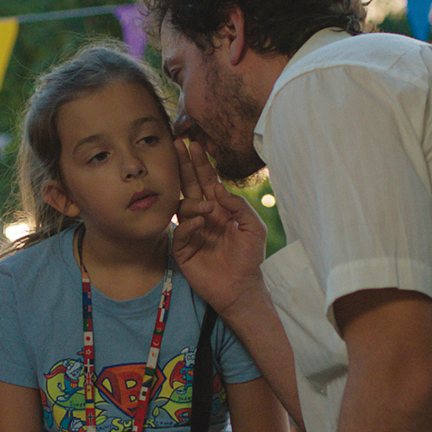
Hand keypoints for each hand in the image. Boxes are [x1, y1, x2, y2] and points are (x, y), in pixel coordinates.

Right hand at [172, 138, 269, 312]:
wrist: (241, 287)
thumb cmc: (250, 258)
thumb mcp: (253, 227)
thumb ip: (239, 205)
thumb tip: (219, 188)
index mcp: (219, 209)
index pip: (207, 181)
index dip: (200, 163)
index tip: (194, 144)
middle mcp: (203, 217)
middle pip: (190, 186)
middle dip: (184, 166)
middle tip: (177, 145)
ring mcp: (191, 232)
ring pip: (183, 207)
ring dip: (193, 203)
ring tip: (207, 209)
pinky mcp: (183, 249)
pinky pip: (180, 231)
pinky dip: (189, 225)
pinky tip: (200, 224)